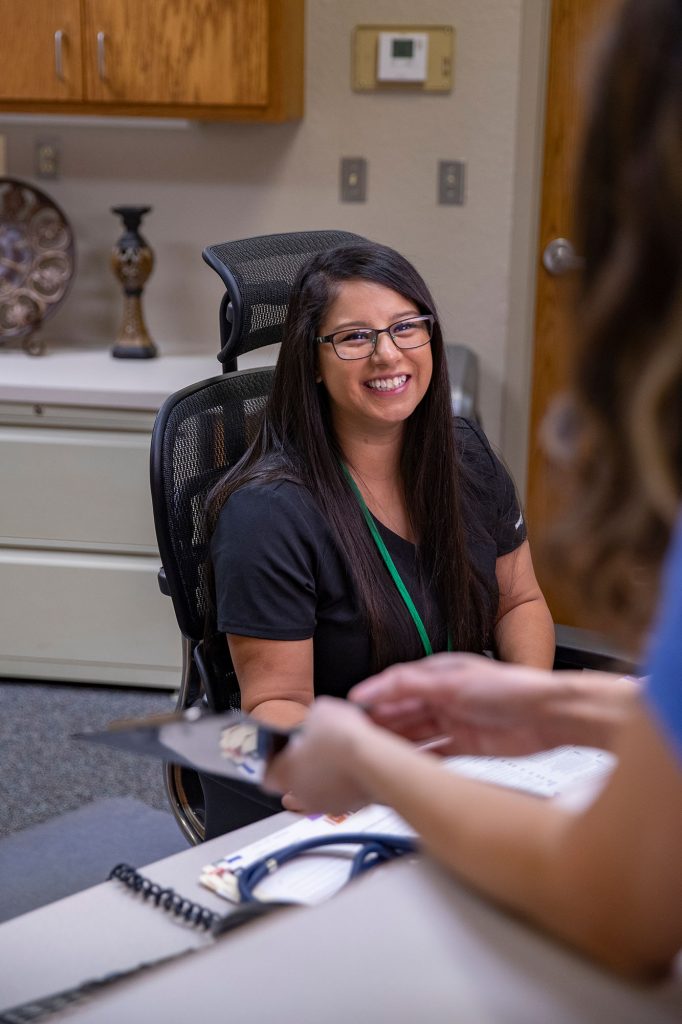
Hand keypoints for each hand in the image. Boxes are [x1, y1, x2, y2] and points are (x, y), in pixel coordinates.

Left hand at [264, 697, 378, 814]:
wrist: (373, 760)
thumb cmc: (341, 739)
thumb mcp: (320, 711)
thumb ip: (312, 720)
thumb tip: (317, 720)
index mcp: (285, 772)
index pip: (267, 776)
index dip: (273, 763)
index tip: (280, 753)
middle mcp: (302, 794)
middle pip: (292, 787)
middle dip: (301, 770)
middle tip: (311, 754)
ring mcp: (326, 804)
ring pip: (318, 794)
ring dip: (323, 780)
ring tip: (334, 760)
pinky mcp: (350, 807)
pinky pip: (342, 797)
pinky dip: (344, 786)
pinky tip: (353, 769)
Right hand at [350, 653, 567, 755]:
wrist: (551, 716)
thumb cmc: (512, 688)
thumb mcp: (456, 683)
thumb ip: (415, 685)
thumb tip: (379, 687)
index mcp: (439, 675)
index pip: (396, 685)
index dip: (373, 697)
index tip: (350, 709)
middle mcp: (444, 697)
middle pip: (403, 712)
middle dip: (380, 723)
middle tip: (356, 738)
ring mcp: (455, 722)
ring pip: (416, 734)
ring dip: (396, 743)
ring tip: (374, 755)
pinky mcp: (467, 746)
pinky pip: (435, 754)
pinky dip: (419, 760)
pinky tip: (405, 768)